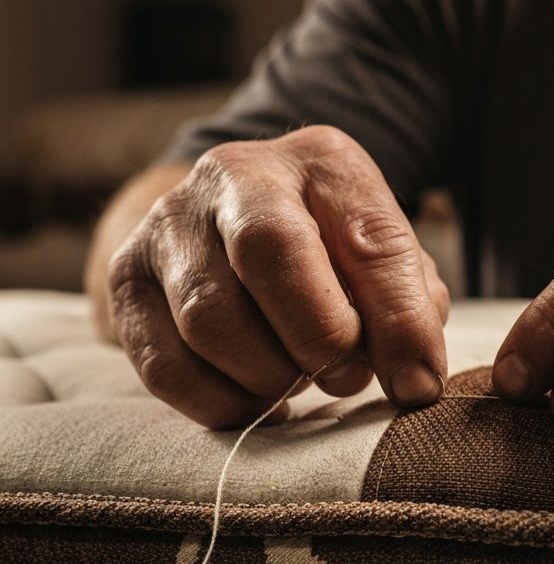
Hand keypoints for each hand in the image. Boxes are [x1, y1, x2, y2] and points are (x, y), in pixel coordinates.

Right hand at [107, 125, 448, 427]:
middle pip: (268, 256)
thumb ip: (410, 308)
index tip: (415, 381)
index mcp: (322, 161)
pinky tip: (257, 398)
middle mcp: (235, 175)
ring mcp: (170, 224)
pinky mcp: (127, 278)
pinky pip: (165, 366)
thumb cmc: (334, 252)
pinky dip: (221, 402)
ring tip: (300, 379)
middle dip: (319, 338)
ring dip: (270, 376)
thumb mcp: (385, 260)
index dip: (397, 321)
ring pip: (209, 319)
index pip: (367, 238)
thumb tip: (413, 380)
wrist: (239, 225)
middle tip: (347, 377)